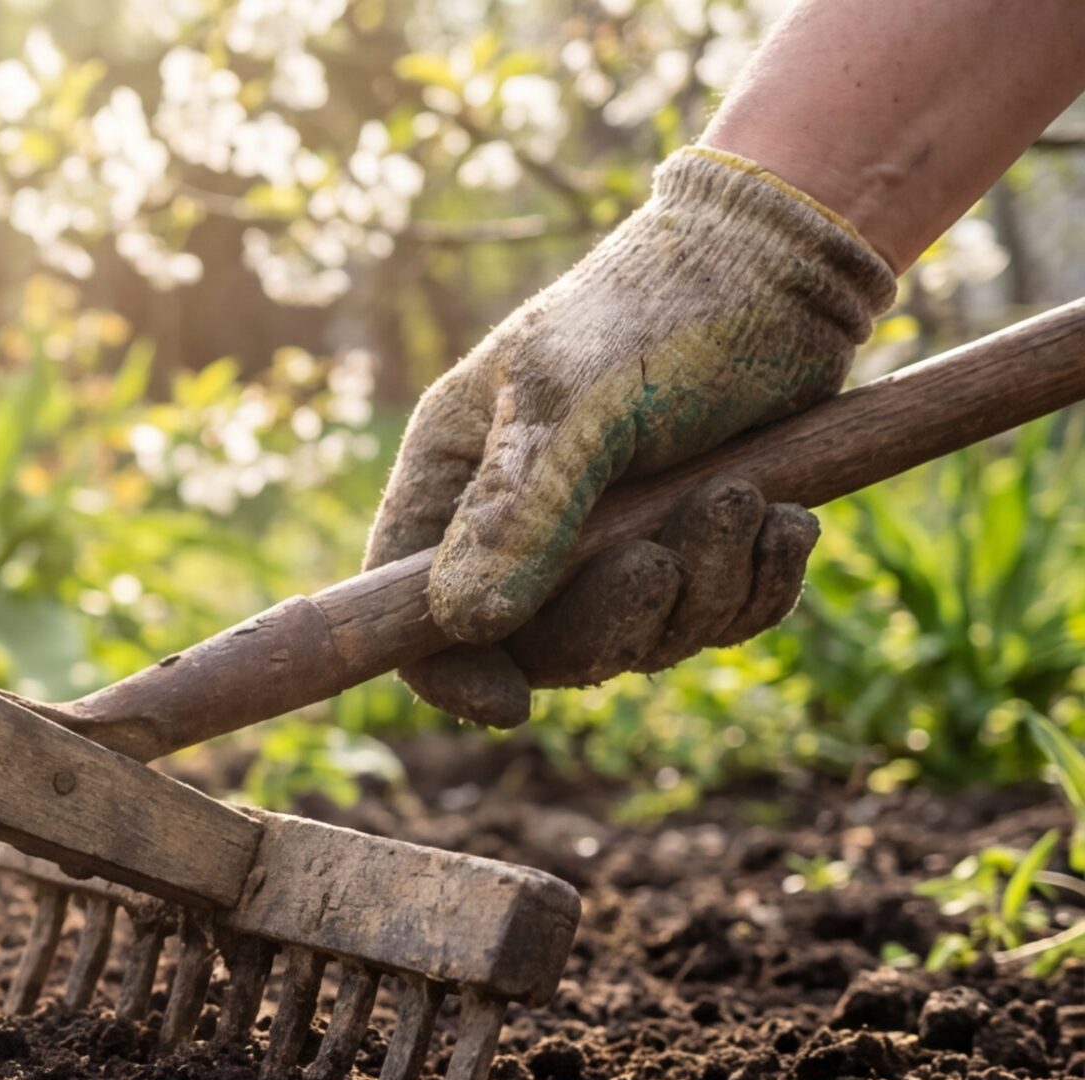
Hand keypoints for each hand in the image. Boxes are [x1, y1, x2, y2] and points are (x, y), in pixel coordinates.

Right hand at [366, 146, 895, 725]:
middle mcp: (519, 521)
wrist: (785, 261)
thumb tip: (462, 620)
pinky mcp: (694, 540)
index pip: (407, 607)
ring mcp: (610, 538)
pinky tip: (788, 521)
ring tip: (744, 498)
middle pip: (536, 646)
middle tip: (663, 561)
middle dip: (614, 618)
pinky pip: (716, 617)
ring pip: (641, 637)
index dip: (448, 669)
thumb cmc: (656, 311)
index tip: (514, 703)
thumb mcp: (575, 401)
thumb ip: (519, 511)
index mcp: (455, 478)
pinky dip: (757, 584)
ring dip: (704, 587)